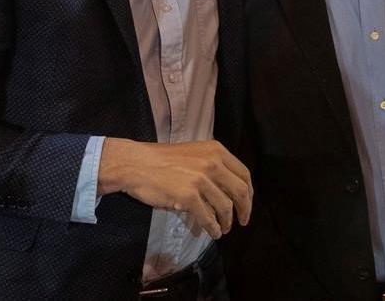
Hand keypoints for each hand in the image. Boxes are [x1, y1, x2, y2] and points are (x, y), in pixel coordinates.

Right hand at [98, 138, 251, 239]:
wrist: (135, 163)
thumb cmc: (160, 160)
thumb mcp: (193, 154)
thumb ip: (211, 166)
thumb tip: (226, 191)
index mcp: (215, 150)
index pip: (243, 174)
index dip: (248, 193)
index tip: (246, 204)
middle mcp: (212, 163)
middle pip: (240, 191)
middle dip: (244, 210)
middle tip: (242, 221)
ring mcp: (201, 179)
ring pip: (225, 207)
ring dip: (227, 222)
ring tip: (223, 229)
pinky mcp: (189, 196)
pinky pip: (208, 218)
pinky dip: (213, 228)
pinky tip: (213, 233)